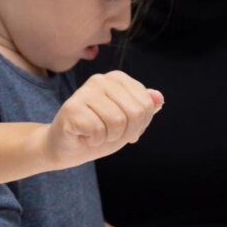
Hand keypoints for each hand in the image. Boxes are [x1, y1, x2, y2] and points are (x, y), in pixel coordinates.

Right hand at [43, 71, 162, 168]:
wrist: (68, 147)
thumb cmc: (99, 132)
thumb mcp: (129, 121)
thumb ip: (144, 108)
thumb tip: (159, 97)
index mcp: (117, 78)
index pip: (147, 105)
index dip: (139, 125)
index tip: (124, 127)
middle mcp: (100, 79)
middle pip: (134, 112)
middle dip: (126, 132)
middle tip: (110, 134)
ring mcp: (84, 92)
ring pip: (117, 122)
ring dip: (109, 137)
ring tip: (97, 134)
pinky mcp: (72, 108)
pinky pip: (98, 131)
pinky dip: (95, 141)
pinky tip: (85, 136)